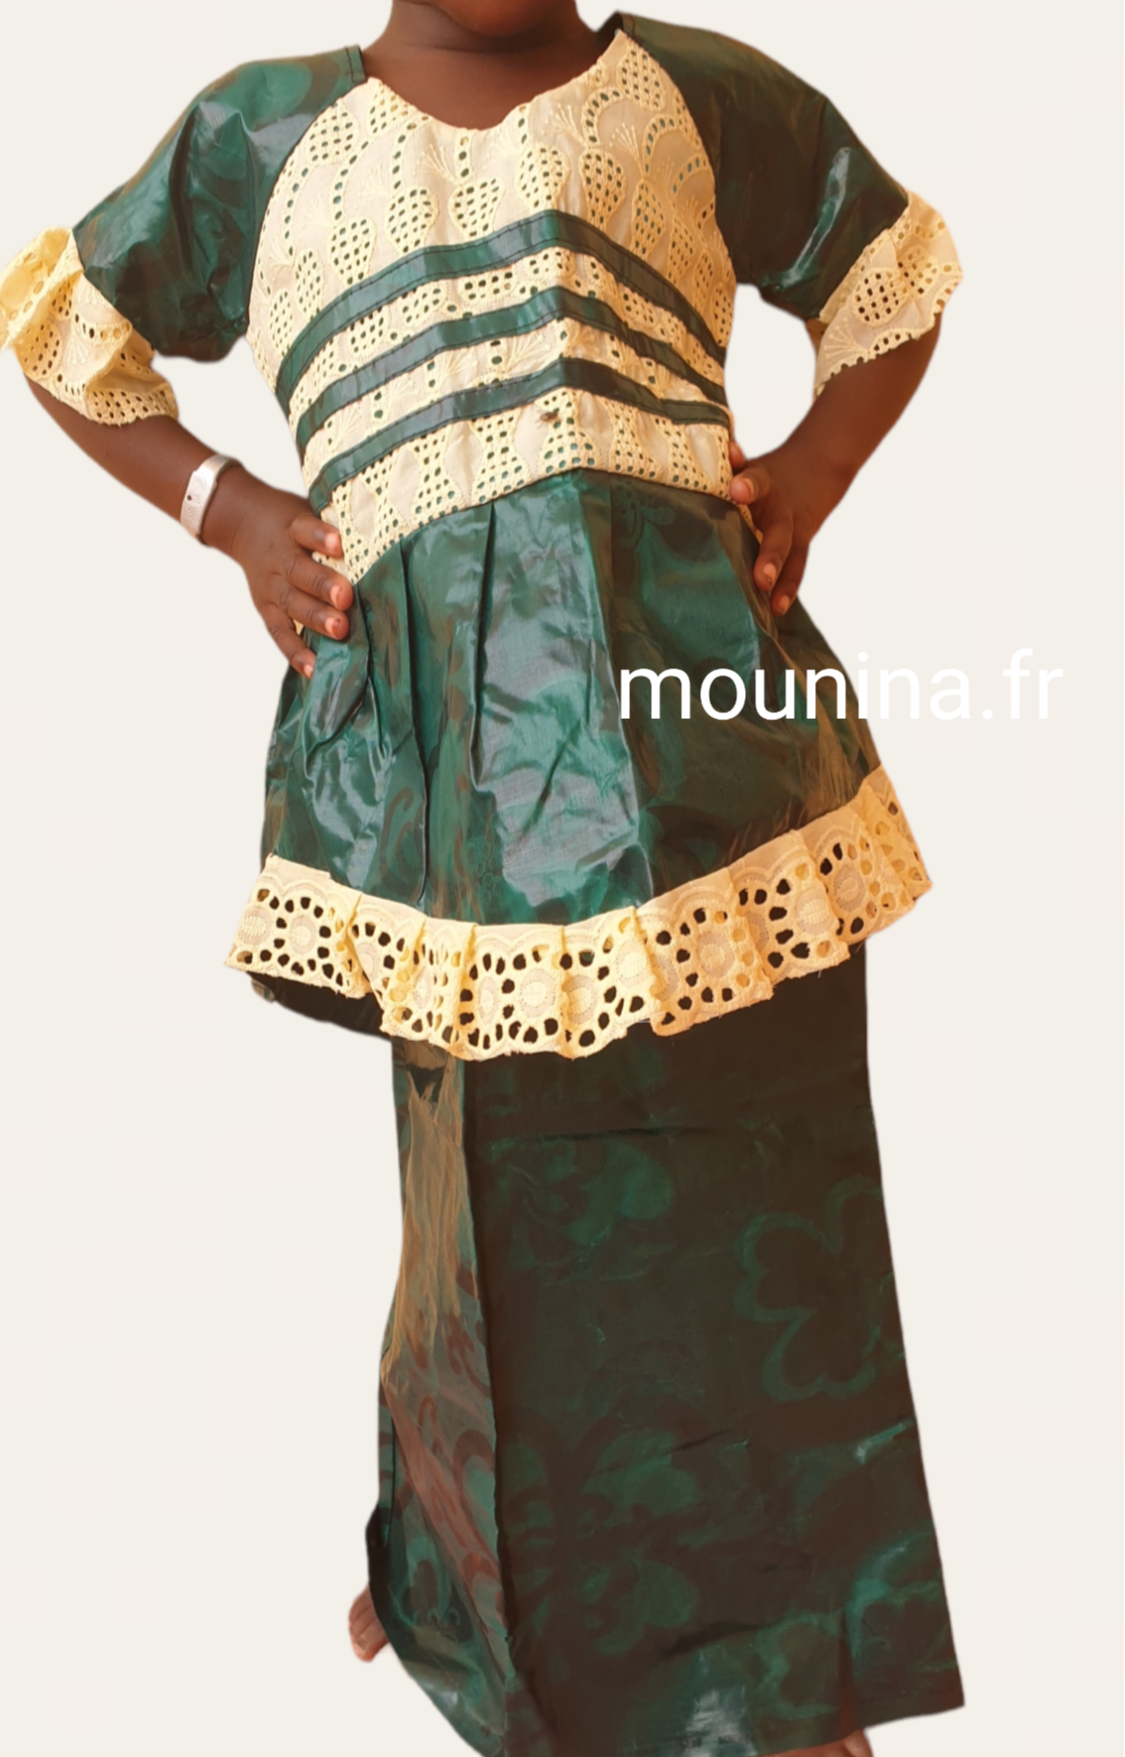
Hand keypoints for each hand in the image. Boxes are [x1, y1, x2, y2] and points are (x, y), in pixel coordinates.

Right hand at [209, 474, 353, 677]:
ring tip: (339, 630)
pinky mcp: (266, 610)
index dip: (320, 537)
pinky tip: (313, 668)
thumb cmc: (295, 524)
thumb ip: (338, 525)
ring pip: (291, 603)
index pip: (304, 529)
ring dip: (315, 618)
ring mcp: (271, 587)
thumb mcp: (310, 511)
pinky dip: (296, 652)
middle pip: (299, 572)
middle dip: (323, 585)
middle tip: (345, 598)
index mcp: (292, 529)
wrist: (244, 524)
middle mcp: (279, 558)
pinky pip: (280, 633)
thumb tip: (386, 539)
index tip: (340, 544)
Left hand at [727, 436, 848, 617]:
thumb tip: (715, 451)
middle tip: (762, 578)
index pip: (757, 482)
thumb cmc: (766, 474)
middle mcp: (782, 510)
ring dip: (781, 579)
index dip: (749, 486)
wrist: (817, 468)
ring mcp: (795, 530)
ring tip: (772, 603)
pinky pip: (796, 570)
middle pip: (779, 533)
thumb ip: (733, 465)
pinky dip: (787, 590)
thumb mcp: (752, 465)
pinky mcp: (801, 545)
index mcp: (766, 484)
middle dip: (771, 556)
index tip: (737, 490)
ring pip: (791, 556)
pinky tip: (777, 610)